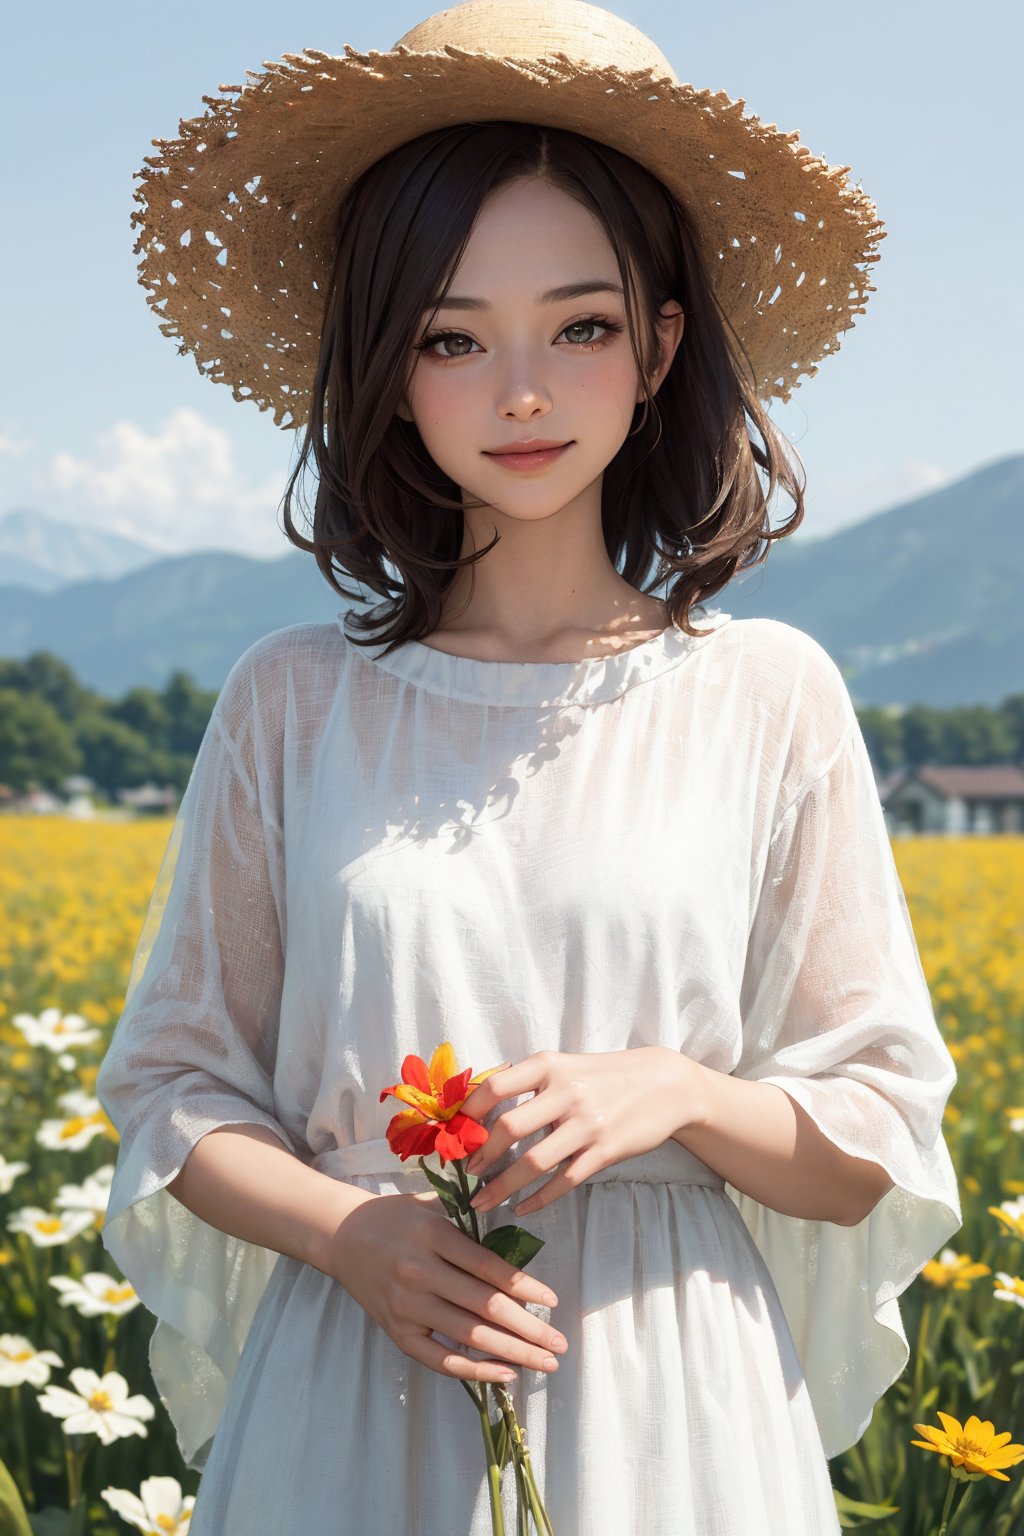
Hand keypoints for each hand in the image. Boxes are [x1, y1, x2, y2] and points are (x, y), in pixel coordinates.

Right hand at [324, 1188, 568, 1383]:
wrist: (340, 1235)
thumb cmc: (395, 1217)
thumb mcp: (432, 1205)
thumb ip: (471, 1223)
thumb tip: (519, 1246)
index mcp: (433, 1235)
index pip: (489, 1268)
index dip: (525, 1287)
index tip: (552, 1301)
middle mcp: (420, 1272)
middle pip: (485, 1307)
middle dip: (528, 1329)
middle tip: (559, 1345)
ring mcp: (406, 1306)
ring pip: (468, 1336)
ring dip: (511, 1353)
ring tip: (544, 1363)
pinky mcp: (397, 1332)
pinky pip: (439, 1359)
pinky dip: (473, 1370)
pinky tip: (504, 1373)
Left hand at [459, 1046, 697, 1216]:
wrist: (665, 1084)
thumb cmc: (604, 1075)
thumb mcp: (565, 1065)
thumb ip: (527, 1080)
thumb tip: (477, 1101)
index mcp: (549, 1065)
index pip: (494, 1087)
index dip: (467, 1114)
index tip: (454, 1135)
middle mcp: (565, 1091)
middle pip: (508, 1128)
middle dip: (479, 1156)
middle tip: (465, 1173)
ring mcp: (587, 1123)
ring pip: (532, 1162)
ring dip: (501, 1187)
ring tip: (482, 1201)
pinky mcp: (605, 1151)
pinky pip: (563, 1181)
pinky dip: (538, 1199)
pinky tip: (522, 1209)